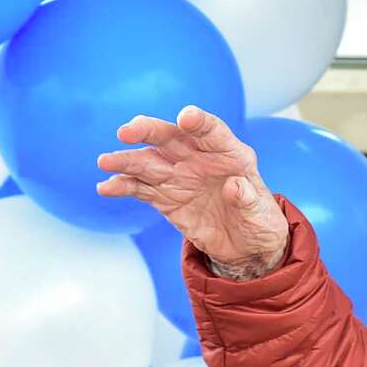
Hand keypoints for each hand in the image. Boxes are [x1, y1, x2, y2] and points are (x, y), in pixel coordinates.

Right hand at [95, 105, 288, 275]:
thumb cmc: (259, 222)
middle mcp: (199, 157)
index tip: (185, 118)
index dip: (198, 121)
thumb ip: (249, 199)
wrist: (247, 247)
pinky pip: (140, 188)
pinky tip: (107, 187)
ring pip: (149, 160)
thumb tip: (236, 186)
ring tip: (106, 162)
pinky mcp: (165, 197)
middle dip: (148, 131)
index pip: (212, 130)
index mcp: (230, 154)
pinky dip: (123, 186)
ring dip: (126, 160)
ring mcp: (179, 175)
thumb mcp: (261, 215)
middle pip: (170, 137)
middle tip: (127, 131)